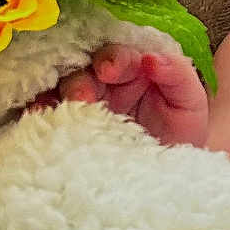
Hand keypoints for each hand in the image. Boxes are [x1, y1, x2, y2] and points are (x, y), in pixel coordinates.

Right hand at [26, 44, 209, 146]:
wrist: (172, 174)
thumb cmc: (181, 130)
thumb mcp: (190, 102)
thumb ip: (178, 75)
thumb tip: (153, 58)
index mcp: (133, 67)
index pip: (119, 55)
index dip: (113, 59)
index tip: (109, 71)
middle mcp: (103, 81)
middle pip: (83, 69)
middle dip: (80, 80)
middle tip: (82, 97)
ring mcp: (84, 104)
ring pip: (61, 89)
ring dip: (59, 97)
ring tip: (60, 111)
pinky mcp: (68, 127)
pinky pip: (49, 114)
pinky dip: (41, 113)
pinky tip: (39, 119)